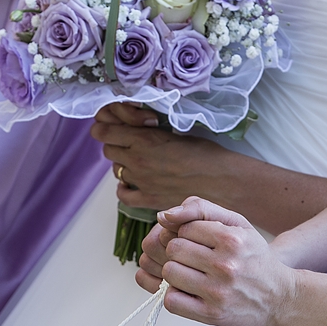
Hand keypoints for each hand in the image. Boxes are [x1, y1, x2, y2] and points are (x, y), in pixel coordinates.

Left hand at [92, 104, 234, 210]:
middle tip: (129, 142)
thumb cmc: (206, 153)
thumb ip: (151, 130)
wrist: (223, 181)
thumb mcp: (177, 130)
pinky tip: (133, 183)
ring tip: (138, 161)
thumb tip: (138, 126)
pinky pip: (123, 195)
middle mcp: (137, 160)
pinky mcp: (149, 199)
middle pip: (108, 149)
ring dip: (122, 163)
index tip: (112, 126)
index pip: (104, 130)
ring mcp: (141, 181)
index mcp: (144, 138)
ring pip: (115, 170)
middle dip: (115, 143)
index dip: (105, 126)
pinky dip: (124, 189)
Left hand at [141, 197, 298, 325]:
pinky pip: (171, 300)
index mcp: (232, 240)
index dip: (187, 234)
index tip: (200, 243)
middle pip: (174, 249)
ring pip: (169, 272)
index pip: (184, 228)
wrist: (280, 299)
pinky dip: (175, 296)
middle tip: (194, 260)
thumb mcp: (238, 225)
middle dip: (179, 252)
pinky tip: (190, 292)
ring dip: (175, 273)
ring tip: (192, 275)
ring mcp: (217, 291)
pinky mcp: (211, 314)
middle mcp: (225, 265)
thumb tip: (164, 216)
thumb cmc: (254, 259)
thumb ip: (202, 210)